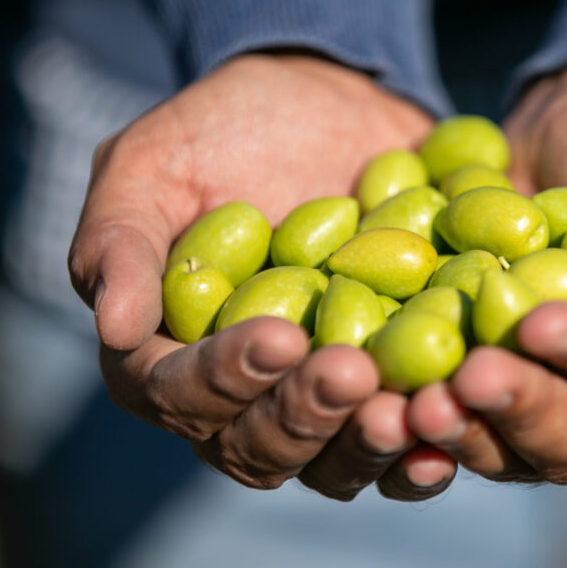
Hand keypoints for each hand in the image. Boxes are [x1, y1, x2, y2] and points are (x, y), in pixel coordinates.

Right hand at [69, 53, 454, 500]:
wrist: (324, 104)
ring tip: (405, 412)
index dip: (223, 378)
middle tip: (350, 373)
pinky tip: (451, 434)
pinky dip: (423, 448)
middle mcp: (244, 396)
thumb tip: (115, 327)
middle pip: (260, 445)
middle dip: (303, 416)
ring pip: (332, 463)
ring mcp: (319, 398)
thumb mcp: (152, 164)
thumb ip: (120, 240)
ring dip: (366, 447)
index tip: (278, 337)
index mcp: (172, 355)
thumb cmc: (222, 131)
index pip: (180, 394)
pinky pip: (402, 441)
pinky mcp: (387, 386)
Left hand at [408, 58, 566, 487]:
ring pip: (525, 455)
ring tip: (418, 403)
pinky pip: (469, 428)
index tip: (544, 321)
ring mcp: (566, 411)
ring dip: (472, 434)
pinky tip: (392, 403)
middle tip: (471, 375)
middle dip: (532, 412)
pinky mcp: (501, 395)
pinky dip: (433, 423)